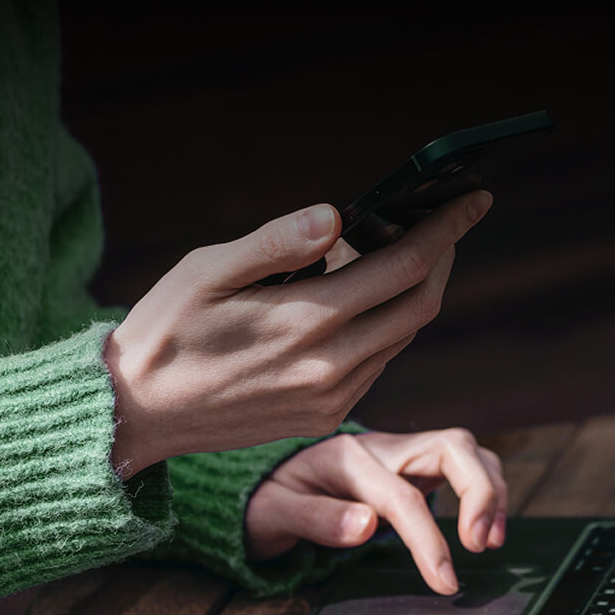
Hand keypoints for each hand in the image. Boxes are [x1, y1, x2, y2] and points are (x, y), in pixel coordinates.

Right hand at [104, 191, 491, 476]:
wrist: (140, 413)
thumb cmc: (167, 330)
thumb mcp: (206, 271)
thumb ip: (276, 243)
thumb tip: (337, 215)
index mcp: (306, 321)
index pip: (405, 265)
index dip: (447, 228)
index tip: (474, 198)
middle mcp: (331, 366)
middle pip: (420, 303)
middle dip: (443, 256)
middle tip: (440, 221)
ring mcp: (332, 397)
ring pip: (404, 334)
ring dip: (414, 290)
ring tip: (396, 251)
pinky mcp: (326, 416)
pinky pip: (380, 362)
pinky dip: (388, 324)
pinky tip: (363, 300)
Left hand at [245, 429, 506, 594]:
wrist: (273, 477)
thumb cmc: (275, 496)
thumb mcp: (275, 512)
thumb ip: (317, 518)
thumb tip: (365, 527)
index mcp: (348, 459)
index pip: (402, 496)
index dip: (429, 538)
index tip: (445, 580)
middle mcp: (382, 448)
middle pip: (451, 447)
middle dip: (479, 492)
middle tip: (484, 544)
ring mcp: (402, 453)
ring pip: (465, 450)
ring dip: (490, 489)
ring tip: (493, 539)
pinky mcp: (415, 465)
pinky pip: (462, 465)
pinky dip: (484, 490)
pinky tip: (485, 526)